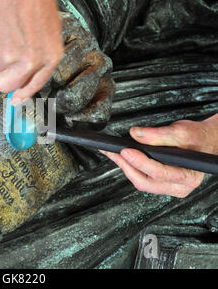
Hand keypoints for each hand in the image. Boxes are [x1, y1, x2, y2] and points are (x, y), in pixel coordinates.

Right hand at [0, 0, 63, 105]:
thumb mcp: (49, 31)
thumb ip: (39, 57)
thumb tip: (24, 79)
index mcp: (50, 57)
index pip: (34, 86)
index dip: (22, 95)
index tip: (14, 101)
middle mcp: (31, 61)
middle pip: (6, 84)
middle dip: (1, 73)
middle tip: (2, 54)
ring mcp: (10, 56)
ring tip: (4, 28)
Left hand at [100, 114, 217, 197]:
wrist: (205, 142)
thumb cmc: (198, 138)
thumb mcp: (182, 131)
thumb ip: (158, 134)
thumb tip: (136, 134)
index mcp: (188, 176)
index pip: (159, 172)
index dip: (140, 162)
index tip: (125, 150)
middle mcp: (179, 186)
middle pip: (145, 182)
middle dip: (126, 166)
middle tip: (113, 152)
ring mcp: (169, 187)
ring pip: (141, 183)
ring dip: (125, 168)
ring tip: (113, 154)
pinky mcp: (161, 184)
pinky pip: (142, 180)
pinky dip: (130, 169)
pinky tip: (122, 158)